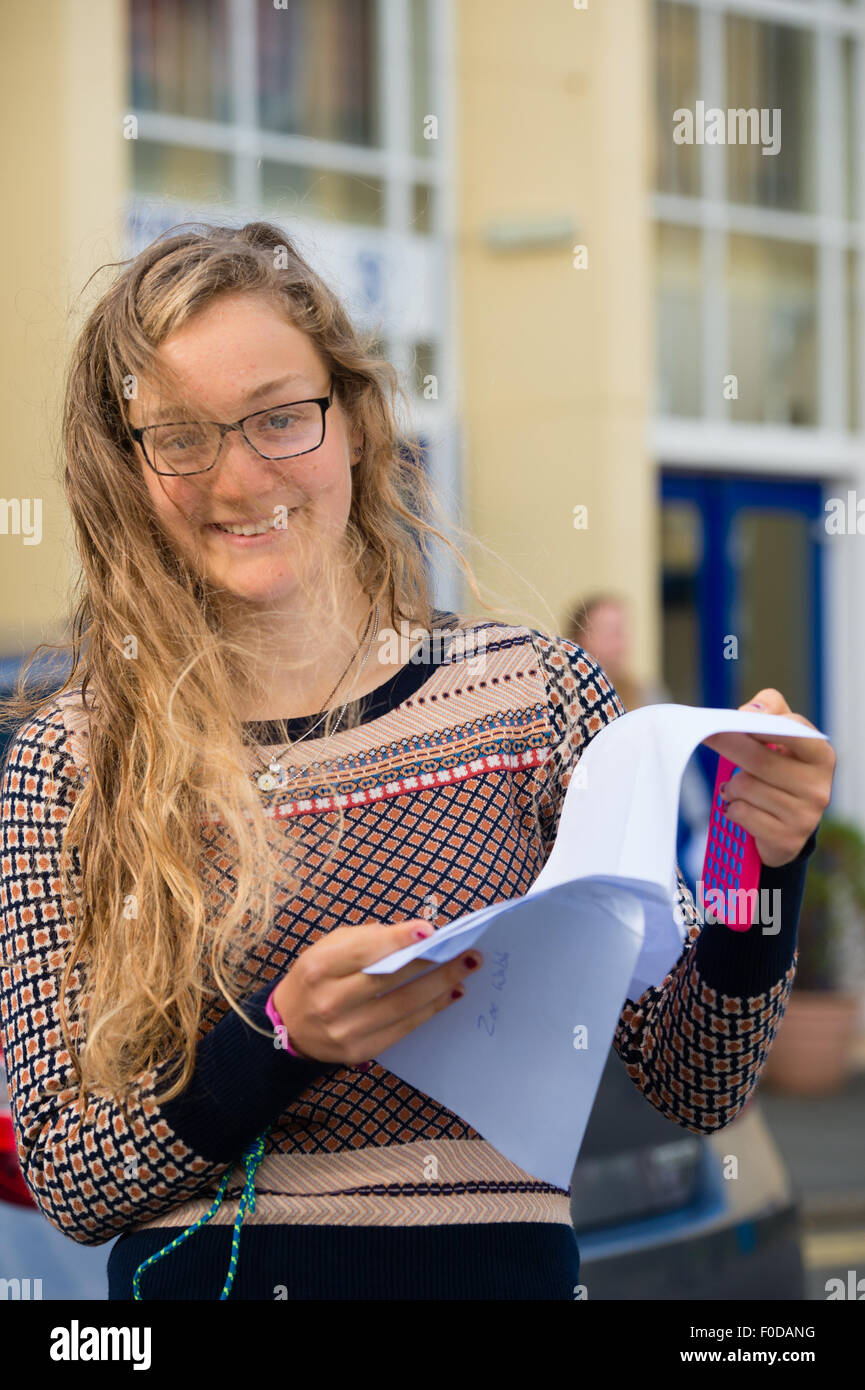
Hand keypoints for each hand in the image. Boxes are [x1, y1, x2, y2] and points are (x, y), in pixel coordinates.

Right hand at [272, 918, 482, 1064]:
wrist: (289, 1026)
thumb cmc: (317, 976)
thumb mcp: (330, 947)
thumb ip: (368, 939)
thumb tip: (416, 935)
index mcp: (319, 967)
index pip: (365, 951)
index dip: (399, 940)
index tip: (431, 930)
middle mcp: (329, 1001)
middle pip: (390, 980)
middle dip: (433, 964)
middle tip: (466, 952)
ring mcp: (345, 1031)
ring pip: (403, 1007)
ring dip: (440, 987)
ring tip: (465, 970)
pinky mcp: (360, 1051)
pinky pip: (403, 1028)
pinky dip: (430, 1010)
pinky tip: (448, 994)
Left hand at [701, 687, 834, 868]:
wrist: (788, 826)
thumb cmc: (780, 769)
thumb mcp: (782, 736)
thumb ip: (771, 710)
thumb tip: (750, 712)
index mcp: (821, 755)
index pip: (793, 731)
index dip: (762, 723)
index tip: (736, 718)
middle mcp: (819, 786)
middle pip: (759, 758)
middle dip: (727, 744)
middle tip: (704, 734)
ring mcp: (806, 816)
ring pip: (745, 787)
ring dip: (730, 786)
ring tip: (735, 787)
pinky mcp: (787, 839)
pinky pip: (741, 813)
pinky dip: (732, 808)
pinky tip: (740, 808)